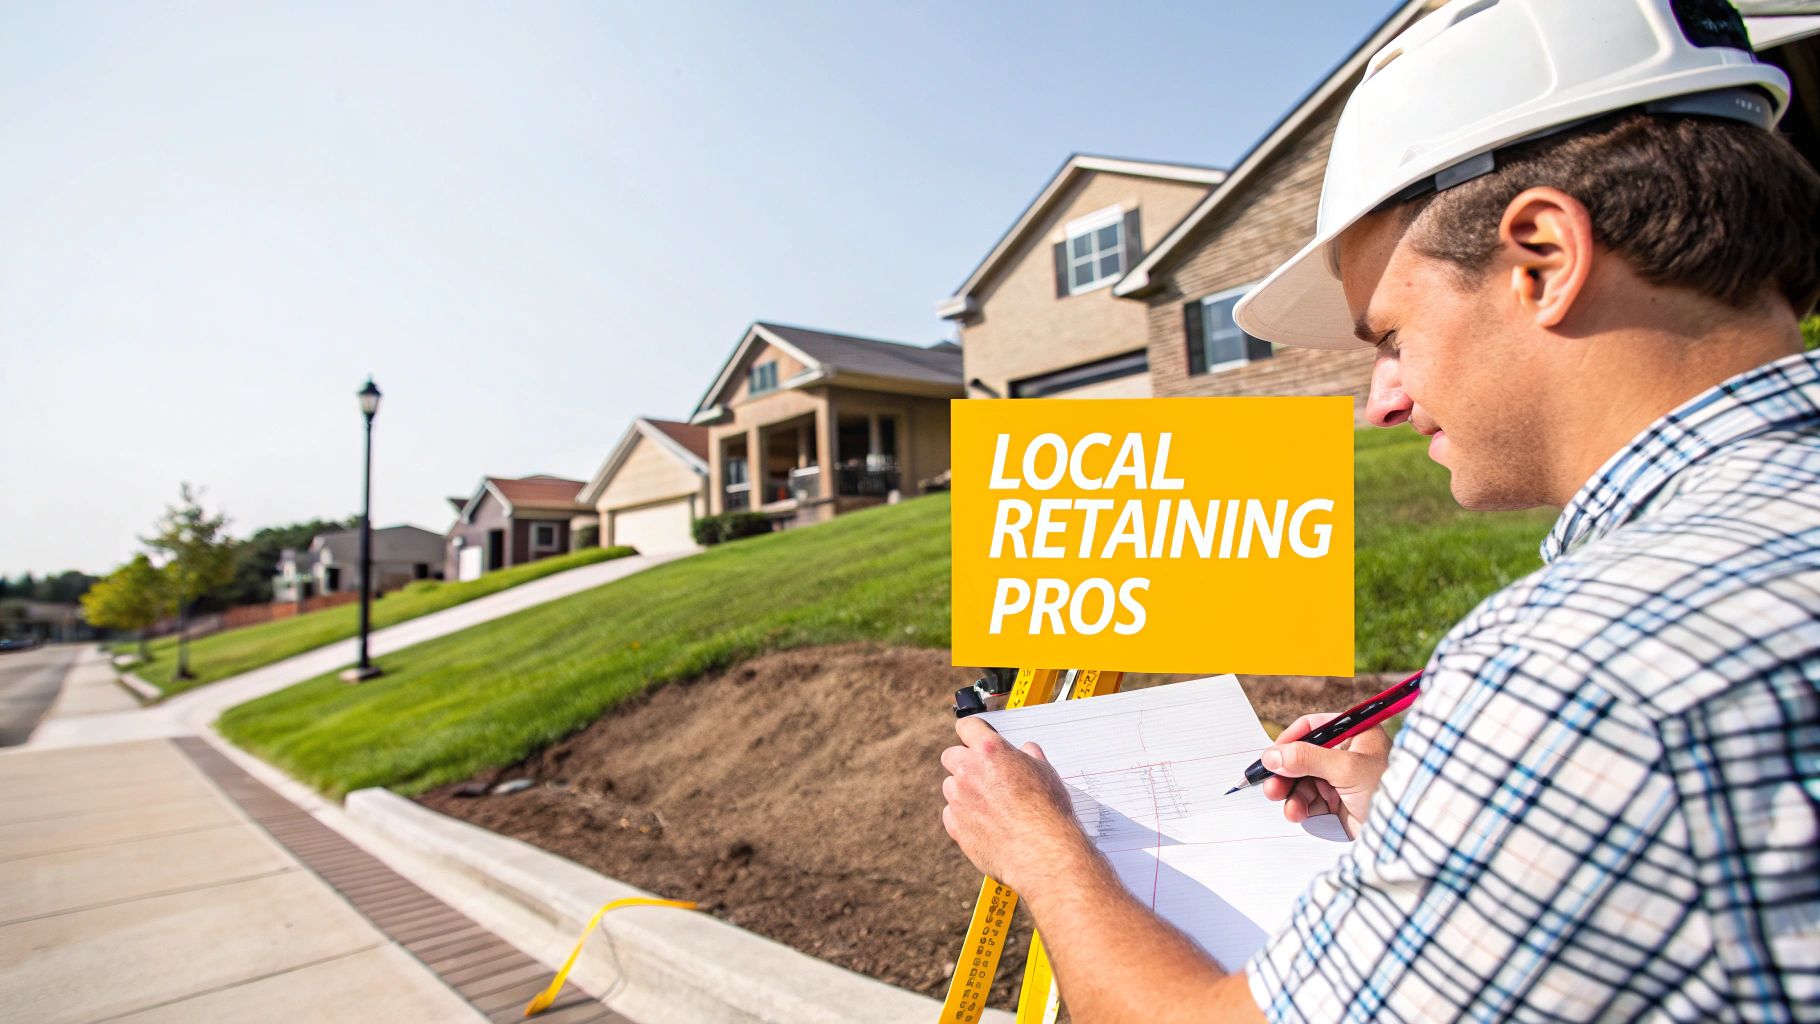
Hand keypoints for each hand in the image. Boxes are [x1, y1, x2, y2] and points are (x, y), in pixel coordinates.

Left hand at [941, 717, 1094, 898]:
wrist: (1042, 851)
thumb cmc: (1048, 811)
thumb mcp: (1046, 772)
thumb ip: (1030, 756)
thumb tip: (1027, 752)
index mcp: (990, 751)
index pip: (968, 726)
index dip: (972, 730)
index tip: (974, 735)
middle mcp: (968, 772)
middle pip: (951, 756)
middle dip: (964, 761)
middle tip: (984, 772)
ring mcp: (959, 800)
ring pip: (950, 786)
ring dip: (963, 790)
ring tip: (990, 803)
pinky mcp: (956, 827)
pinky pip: (951, 814)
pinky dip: (962, 816)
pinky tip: (984, 822)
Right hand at [1259, 714, 1390, 839]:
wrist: (1403, 834)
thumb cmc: (1386, 791)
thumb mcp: (1345, 768)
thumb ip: (1306, 758)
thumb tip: (1271, 756)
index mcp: (1355, 734)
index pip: (1313, 727)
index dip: (1289, 740)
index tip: (1271, 757)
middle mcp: (1346, 754)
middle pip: (1302, 757)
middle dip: (1285, 773)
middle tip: (1270, 786)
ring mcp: (1340, 780)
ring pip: (1301, 781)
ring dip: (1290, 794)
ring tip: (1289, 808)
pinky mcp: (1336, 803)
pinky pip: (1308, 801)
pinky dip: (1299, 808)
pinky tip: (1298, 814)